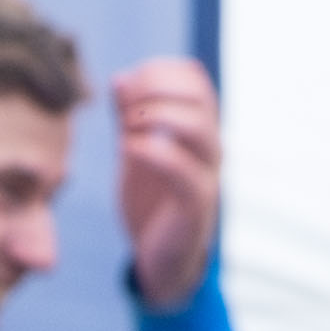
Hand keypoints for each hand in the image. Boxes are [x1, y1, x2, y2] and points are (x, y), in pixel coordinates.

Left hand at [112, 59, 221, 310]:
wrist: (161, 259)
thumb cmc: (151, 203)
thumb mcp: (134, 151)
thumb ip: (128, 117)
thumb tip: (120, 78)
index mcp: (198, 128)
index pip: (193, 76)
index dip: (158, 70)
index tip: (126, 86)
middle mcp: (209, 147)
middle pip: (198, 93)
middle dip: (155, 87)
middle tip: (124, 105)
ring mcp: (207, 175)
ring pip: (198, 125)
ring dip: (156, 115)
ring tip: (126, 128)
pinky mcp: (196, 205)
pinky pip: (182, 168)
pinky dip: (151, 151)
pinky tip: (127, 151)